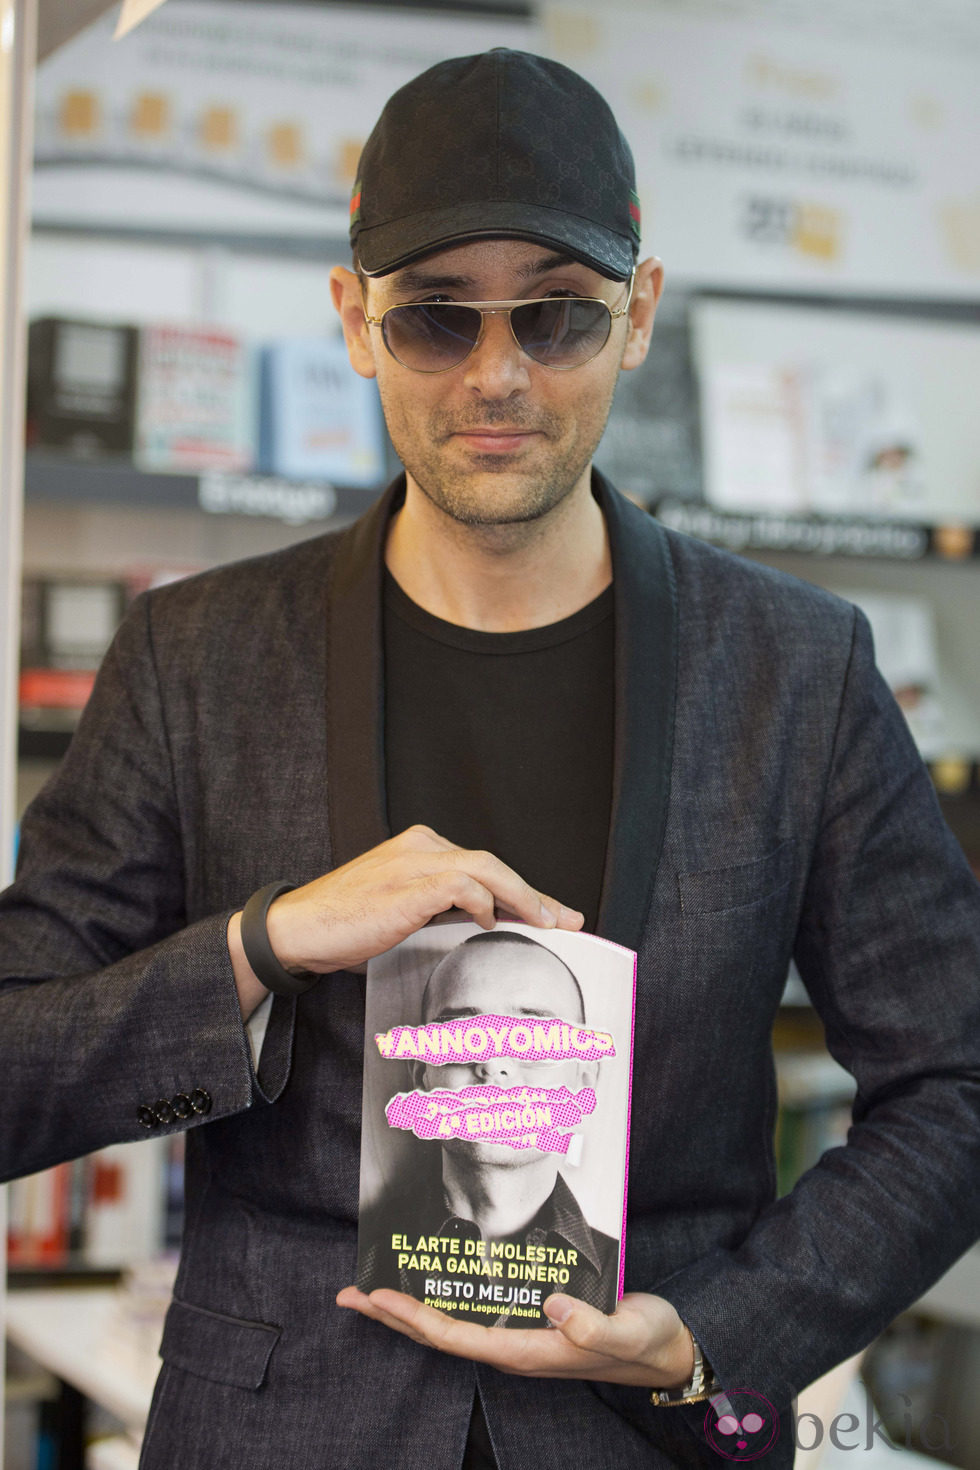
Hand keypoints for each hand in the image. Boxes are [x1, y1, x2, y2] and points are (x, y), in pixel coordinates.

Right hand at [235, 826, 583, 987]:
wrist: (298, 929)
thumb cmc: (345, 924)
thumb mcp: (403, 910)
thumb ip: (441, 909)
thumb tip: (486, 924)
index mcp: (421, 848)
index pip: (485, 866)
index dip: (525, 892)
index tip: (553, 914)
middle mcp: (422, 847)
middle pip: (494, 864)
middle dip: (536, 895)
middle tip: (566, 921)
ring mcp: (415, 862)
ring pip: (488, 868)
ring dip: (523, 897)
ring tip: (544, 924)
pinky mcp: (409, 885)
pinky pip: (463, 884)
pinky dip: (483, 902)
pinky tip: (488, 921)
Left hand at [335, 1285, 693, 1388]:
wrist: (669, 1350)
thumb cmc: (648, 1339)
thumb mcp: (628, 1330)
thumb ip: (593, 1324)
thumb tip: (550, 1303)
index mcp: (529, 1351)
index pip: (456, 1336)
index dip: (414, 1317)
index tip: (377, 1298)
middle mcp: (516, 1347)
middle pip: (440, 1334)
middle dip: (393, 1316)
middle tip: (349, 1293)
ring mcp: (521, 1337)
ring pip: (451, 1324)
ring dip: (409, 1309)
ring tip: (372, 1289)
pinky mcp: (532, 1323)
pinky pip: (474, 1313)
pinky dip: (444, 1297)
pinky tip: (431, 1283)